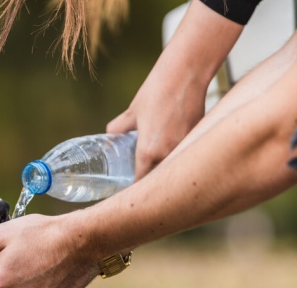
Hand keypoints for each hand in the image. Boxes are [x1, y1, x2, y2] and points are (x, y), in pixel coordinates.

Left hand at [106, 0, 243, 179]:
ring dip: (169, 170)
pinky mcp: (200, 139)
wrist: (185, 74)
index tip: (131, 190)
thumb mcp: (132, 112)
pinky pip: (188, 155)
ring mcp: (186, 148)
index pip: (141, 183)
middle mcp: (169, 155)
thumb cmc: (156, 91)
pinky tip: (178, 151)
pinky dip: (182, 156)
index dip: (135, 189)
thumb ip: (119, 128)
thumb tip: (110, 134)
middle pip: (160, 180)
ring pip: (176, 169)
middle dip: (153, 183)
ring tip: (162, 168)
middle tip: (146, 182)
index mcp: (149, 152)